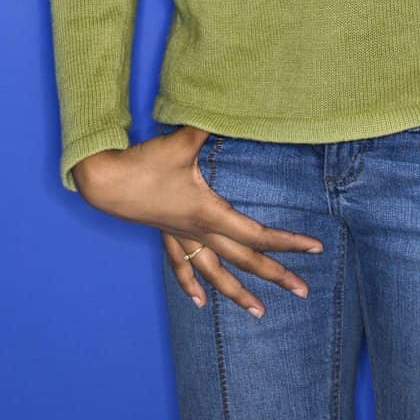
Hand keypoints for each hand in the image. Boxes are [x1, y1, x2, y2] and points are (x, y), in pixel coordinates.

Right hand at [75, 127, 324, 319]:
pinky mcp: (165, 233)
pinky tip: (198, 302)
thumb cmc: (145, 163)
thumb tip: (232, 106)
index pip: (257, 234)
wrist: (105, 182)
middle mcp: (200, 232)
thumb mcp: (182, 141)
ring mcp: (182, 237)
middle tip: (303, 292)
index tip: (314, 249)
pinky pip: (182, 264)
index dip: (288, 242)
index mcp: (209, 214)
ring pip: (216, 272)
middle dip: (276, 276)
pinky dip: (191, 283)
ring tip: (260, 313)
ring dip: (238, 294)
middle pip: (245, 260)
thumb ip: (208, 125)